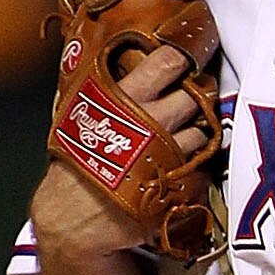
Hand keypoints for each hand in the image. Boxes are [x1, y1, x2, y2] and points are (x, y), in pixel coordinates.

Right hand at [32, 44, 199, 259]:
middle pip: (195, 95)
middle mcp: (149, 120)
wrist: (72, 219)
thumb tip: (139, 69)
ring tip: (181, 142)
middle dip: (198, 97)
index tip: (193, 55)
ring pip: (203, 132)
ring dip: (199, 135)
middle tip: (192, 102)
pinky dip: (197, 168)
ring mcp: (167, 153)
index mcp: (122, 97)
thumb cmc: (76, 166)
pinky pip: (203, 168)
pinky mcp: (179, 185)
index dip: (186, 57)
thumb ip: (113, 92)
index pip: (168, 61)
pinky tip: (179, 171)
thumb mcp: (84, 116)